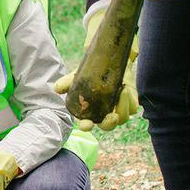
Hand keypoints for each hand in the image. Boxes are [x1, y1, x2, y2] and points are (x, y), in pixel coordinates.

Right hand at [53, 13, 139, 130]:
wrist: (111, 63)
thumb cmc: (92, 73)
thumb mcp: (78, 76)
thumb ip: (67, 82)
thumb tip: (56, 88)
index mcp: (90, 112)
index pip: (87, 125)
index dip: (87, 127)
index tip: (87, 124)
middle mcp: (104, 114)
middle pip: (108, 126)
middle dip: (110, 124)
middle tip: (112, 116)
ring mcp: (119, 110)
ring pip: (123, 118)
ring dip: (123, 107)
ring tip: (121, 90)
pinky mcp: (131, 105)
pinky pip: (133, 109)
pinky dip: (129, 101)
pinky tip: (125, 89)